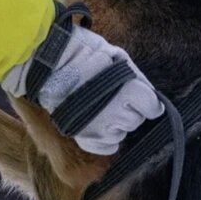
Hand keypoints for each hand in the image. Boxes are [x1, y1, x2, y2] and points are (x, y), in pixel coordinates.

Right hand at [4, 4, 162, 154]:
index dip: (150, 104)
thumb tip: (148, 94)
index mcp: (129, 90)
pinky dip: (106, 139)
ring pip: (122, 133)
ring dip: (117, 123)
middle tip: (116, 97)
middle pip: (136, 119)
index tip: (146, 102)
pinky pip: (107, 147)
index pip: (152, 106)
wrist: (48, 62)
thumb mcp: (117, 55)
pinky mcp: (86, 137)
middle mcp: (118, 112)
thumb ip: (134, 78)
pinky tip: (99, 125)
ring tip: (103, 108)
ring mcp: (101, 127)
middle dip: (130, 110)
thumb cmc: (82, 53)